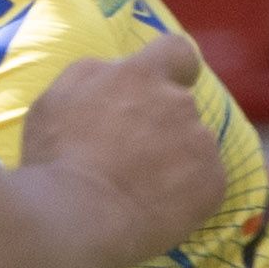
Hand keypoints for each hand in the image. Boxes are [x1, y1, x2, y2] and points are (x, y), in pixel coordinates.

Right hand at [17, 36, 225, 267]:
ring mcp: (200, 142)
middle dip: (162, 126)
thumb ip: (93, 76)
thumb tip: (116, 70)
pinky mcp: (213, 182)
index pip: (177, 51)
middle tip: (130, 158)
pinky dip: (187, 195)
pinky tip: (157, 209)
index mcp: (141, 74)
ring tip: (140, 189)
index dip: (173, 69)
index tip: (158, 90)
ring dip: (176, 160)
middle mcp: (179, 101)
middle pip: (180, 106)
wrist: (77, 216)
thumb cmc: (56, 157)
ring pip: (194, 145)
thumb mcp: (56, 99)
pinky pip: (205, 183)